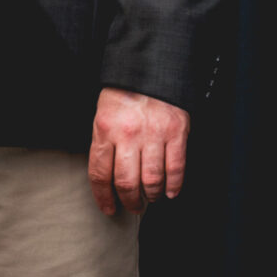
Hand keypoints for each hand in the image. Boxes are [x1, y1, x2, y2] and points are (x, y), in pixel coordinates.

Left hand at [89, 88, 189, 215]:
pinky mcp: (176, 131)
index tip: (108, 208)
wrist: (149, 67)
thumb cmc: (124, 94)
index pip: (100, 174)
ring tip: (150, 198)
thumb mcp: (103, 114)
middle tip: (133, 207)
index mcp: (105, 129)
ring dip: (151, 196)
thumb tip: (107, 180)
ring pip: (152, 180)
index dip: (103, 197)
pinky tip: (169, 192)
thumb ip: (104, 144)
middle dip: (130, 202)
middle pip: (127, 183)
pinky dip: (173, 185)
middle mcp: (128, 134)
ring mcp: (153, 134)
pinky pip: (176, 168)